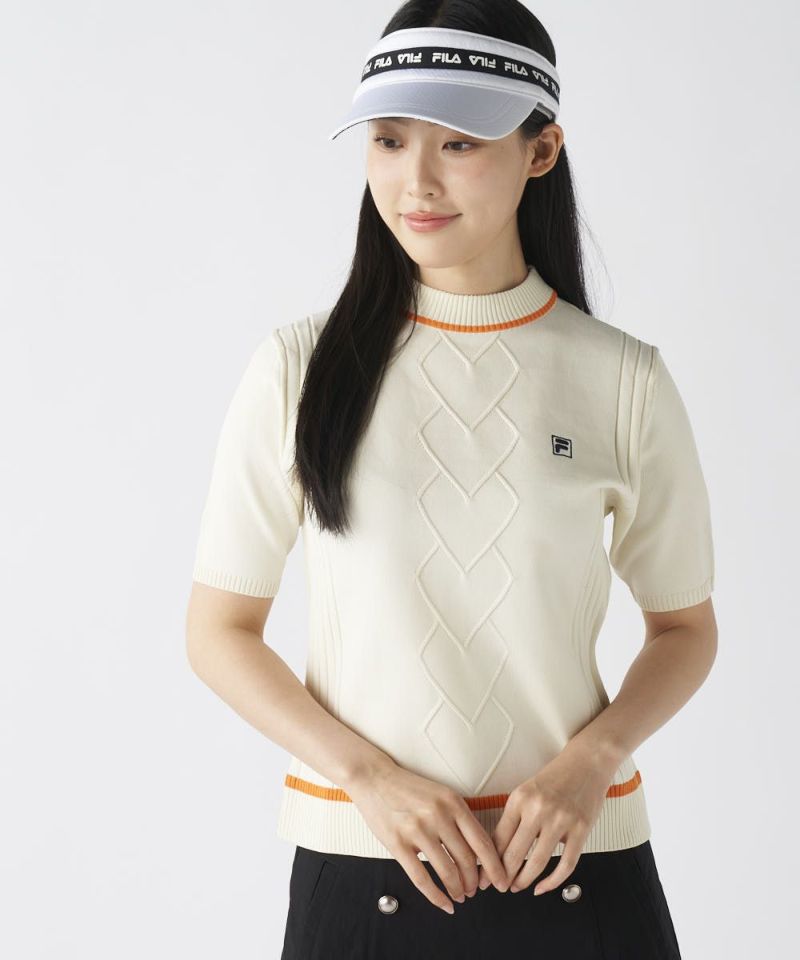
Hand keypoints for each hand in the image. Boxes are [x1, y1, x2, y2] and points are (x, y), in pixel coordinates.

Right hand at [346, 760, 510, 913]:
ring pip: (447, 871)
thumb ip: (459, 818)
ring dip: (457, 890)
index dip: (495, 866)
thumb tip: (478, 851)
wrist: (375, 778)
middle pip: (466, 860)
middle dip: (474, 882)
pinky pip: (421, 878)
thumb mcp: (441, 794)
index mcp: (453, 802)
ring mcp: (417, 830)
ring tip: (460, 896)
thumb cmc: (409, 789)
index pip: (482, 841)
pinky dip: (436, 896)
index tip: (501, 881)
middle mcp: (438, 815)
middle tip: (475, 891)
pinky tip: (443, 903)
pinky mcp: (397, 843)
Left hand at [477, 742, 615, 894]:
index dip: (489, 861)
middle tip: (499, 886)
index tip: (485, 874)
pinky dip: (553, 882)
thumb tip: (499, 850)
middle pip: (514, 853)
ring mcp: (561, 820)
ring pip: (538, 862)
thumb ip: (515, 818)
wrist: (586, 763)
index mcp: (520, 799)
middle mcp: (538, 809)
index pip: (498, 838)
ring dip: (524, 880)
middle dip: (504, 876)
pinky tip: (543, 887)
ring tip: (518, 887)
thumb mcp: (526, 791)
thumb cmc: (555, 778)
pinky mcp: (581, 829)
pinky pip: (566, 864)